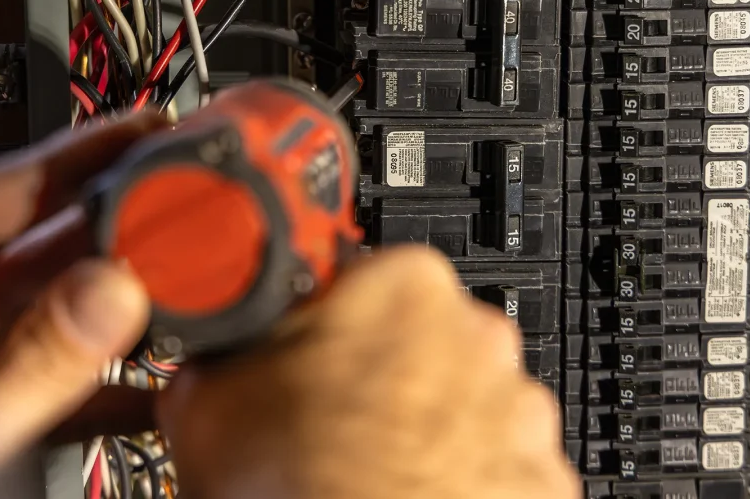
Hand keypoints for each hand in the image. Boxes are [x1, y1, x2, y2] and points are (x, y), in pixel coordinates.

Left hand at [0, 113, 165, 474]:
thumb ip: (25, 367)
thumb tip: (105, 291)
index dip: (57, 161)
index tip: (130, 133)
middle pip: (23, 259)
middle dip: (106, 233)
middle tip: (179, 209)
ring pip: (48, 323)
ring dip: (119, 309)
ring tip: (187, 290)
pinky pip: (54, 388)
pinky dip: (108, 384)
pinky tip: (161, 385)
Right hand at [160, 246, 579, 498]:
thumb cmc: (309, 497)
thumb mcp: (208, 407)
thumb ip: (218, 354)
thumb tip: (211, 354)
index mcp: (400, 286)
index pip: (348, 273)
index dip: (313, 320)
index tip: (299, 348)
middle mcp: (476, 336)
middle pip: (407, 338)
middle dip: (368, 374)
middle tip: (320, 425)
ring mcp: (517, 409)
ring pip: (455, 401)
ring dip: (417, 428)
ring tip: (364, 477)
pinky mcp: (542, 477)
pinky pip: (492, 462)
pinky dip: (458, 479)